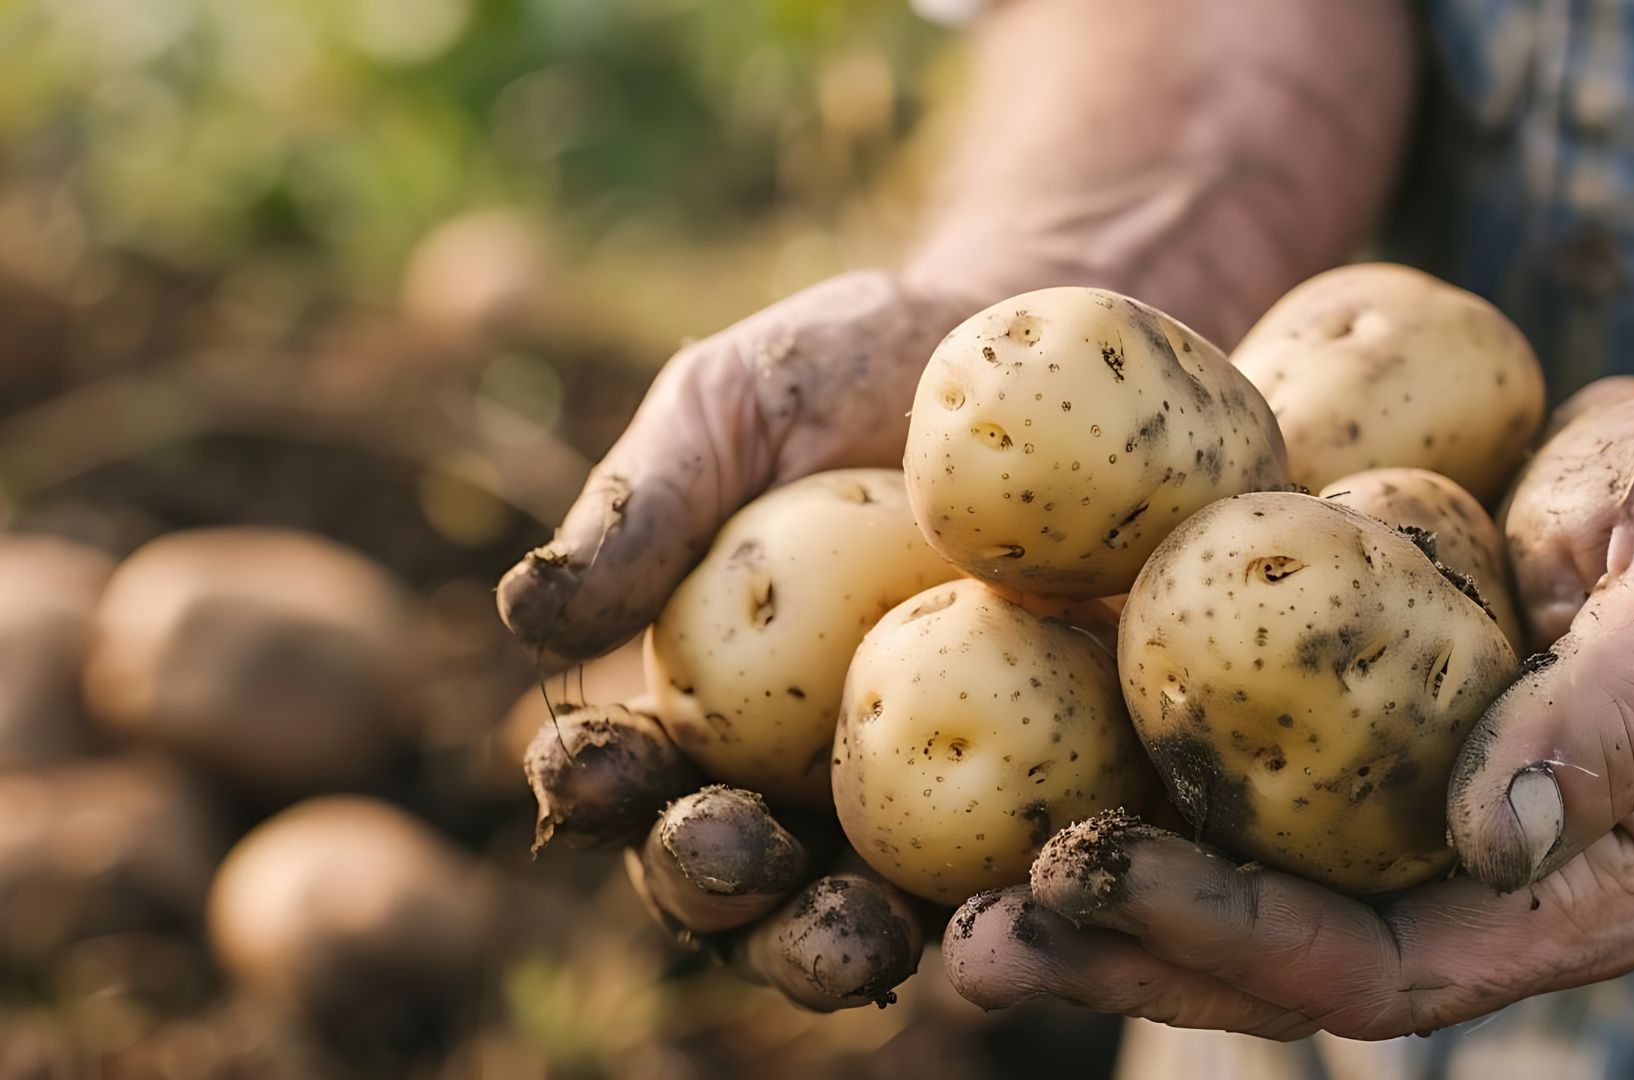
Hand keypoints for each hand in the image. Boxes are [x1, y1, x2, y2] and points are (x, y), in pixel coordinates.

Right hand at [499, 273, 971, 1005]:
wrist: (1041, 358)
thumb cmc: (854, 368)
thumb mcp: (734, 405)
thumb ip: (641, 503)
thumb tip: (522, 613)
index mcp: (692, 698)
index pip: (621, 772)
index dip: (594, 786)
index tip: (593, 769)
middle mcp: (787, 776)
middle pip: (727, 873)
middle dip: (711, 885)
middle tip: (732, 853)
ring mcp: (913, 807)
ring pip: (853, 914)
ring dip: (833, 944)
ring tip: (856, 931)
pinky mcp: (1035, 807)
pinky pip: (1008, 884)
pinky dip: (998, 911)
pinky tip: (1009, 904)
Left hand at [939, 320, 1633, 1037]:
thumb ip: (1620, 715)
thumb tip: (1490, 836)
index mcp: (1565, 896)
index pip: (1375, 966)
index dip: (1230, 938)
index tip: (1090, 876)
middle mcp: (1463, 885)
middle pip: (1270, 961)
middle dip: (1119, 951)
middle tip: (974, 939)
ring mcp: (1397, 821)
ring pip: (1229, 893)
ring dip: (1090, 900)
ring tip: (947, 898)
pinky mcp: (1348, 744)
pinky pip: (1226, 791)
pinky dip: (1120, 789)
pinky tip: (1007, 768)